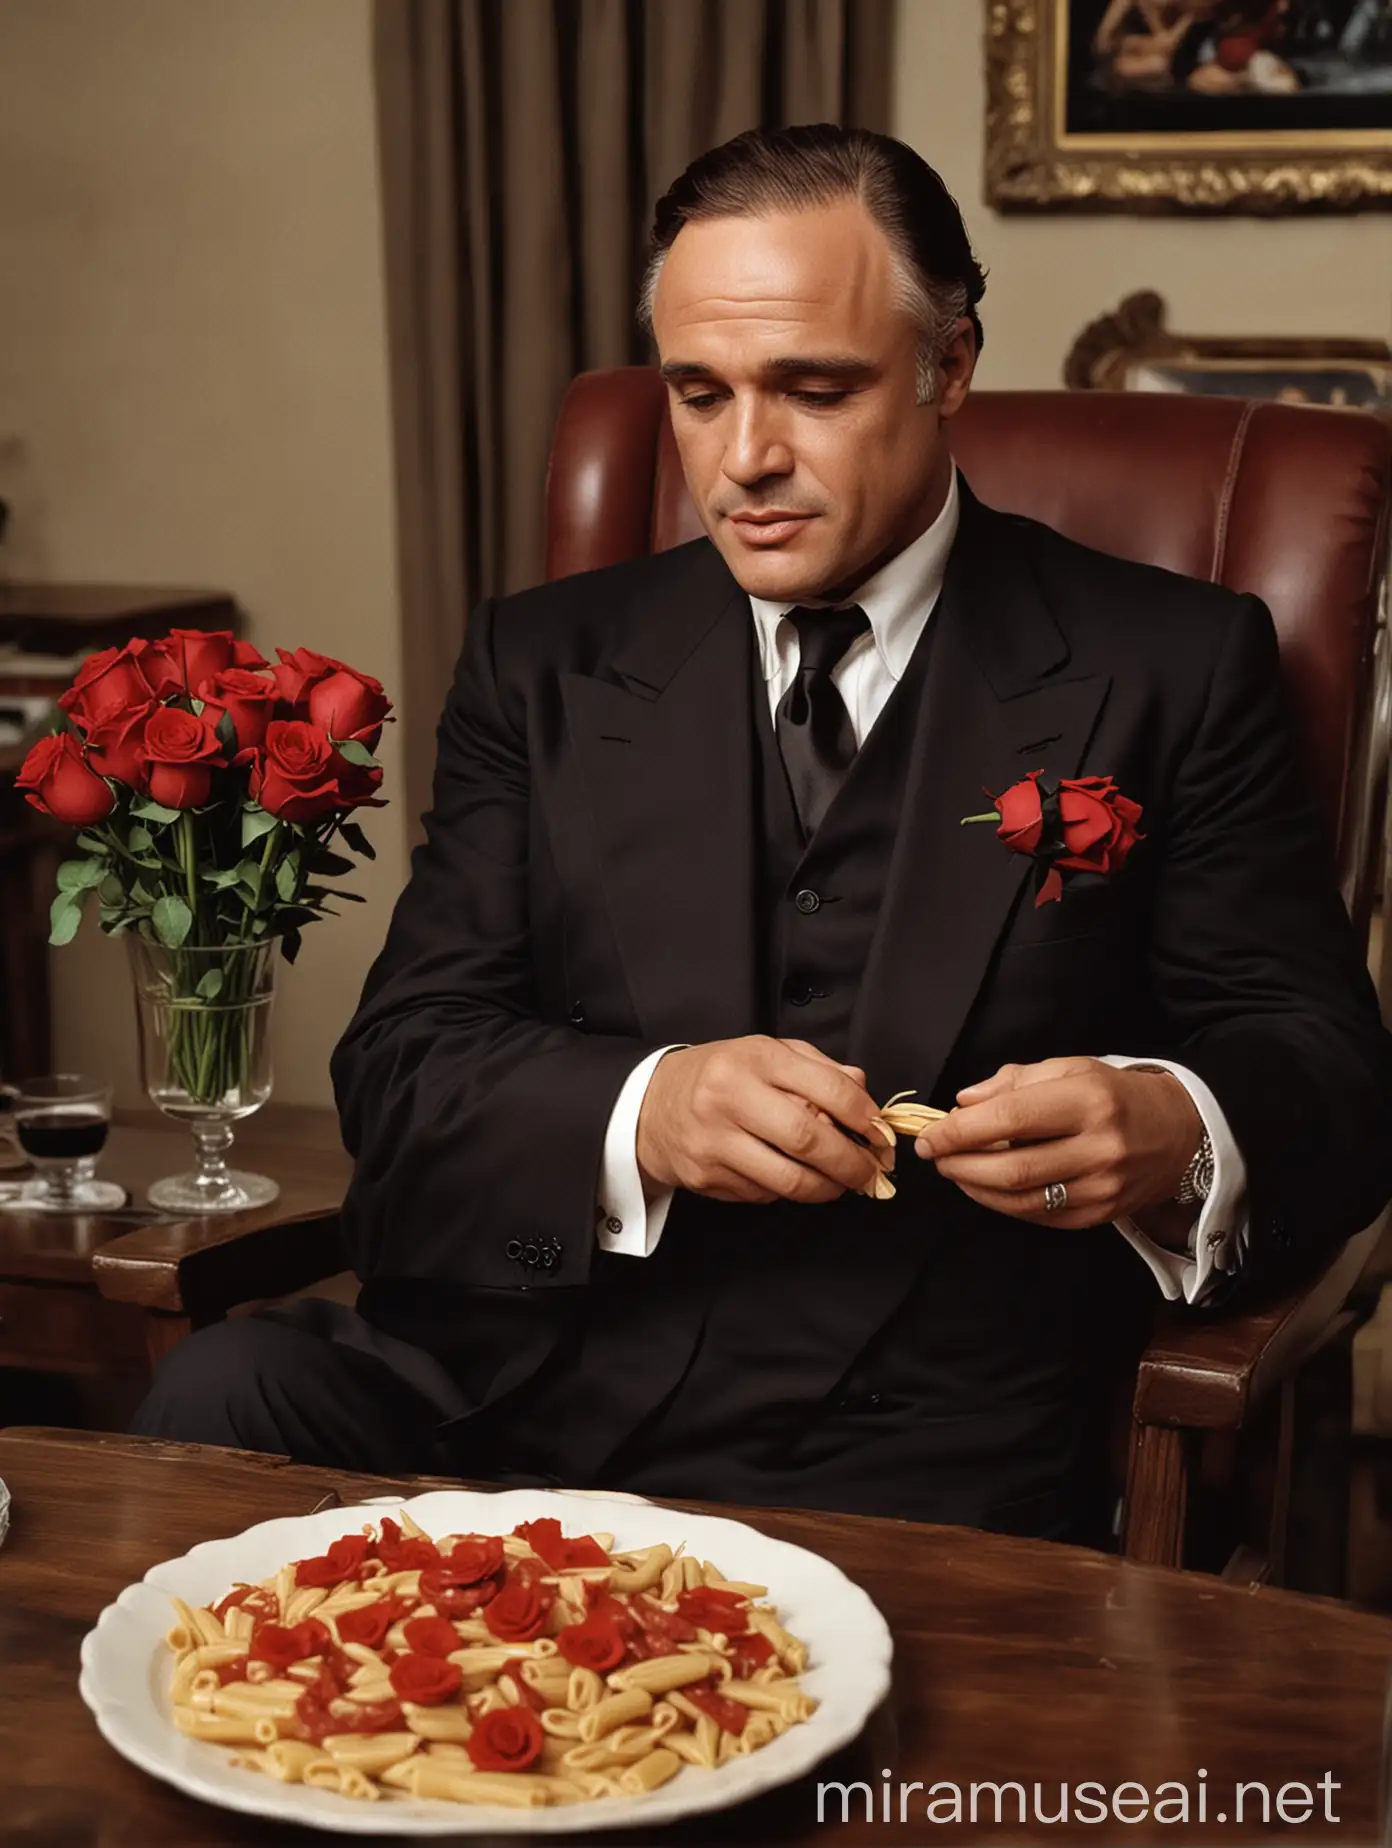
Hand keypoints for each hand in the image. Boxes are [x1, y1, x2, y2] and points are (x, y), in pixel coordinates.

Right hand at [636, 1036, 891, 1204]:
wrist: (650, 1105)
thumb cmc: (720, 1076)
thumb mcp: (767, 1053)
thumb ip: (819, 1068)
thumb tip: (863, 1091)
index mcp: (754, 1059)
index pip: (827, 1089)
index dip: (864, 1116)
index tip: (880, 1133)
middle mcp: (729, 1097)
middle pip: (808, 1139)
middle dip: (851, 1163)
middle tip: (870, 1172)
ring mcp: (713, 1141)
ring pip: (788, 1179)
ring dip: (826, 1188)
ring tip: (839, 1183)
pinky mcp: (704, 1176)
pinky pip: (762, 1195)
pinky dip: (786, 1192)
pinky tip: (789, 1177)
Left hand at [911, 1057, 1202, 1229]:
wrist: (1179, 1132)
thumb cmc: (1113, 1095)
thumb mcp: (1069, 1069)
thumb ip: (1013, 1082)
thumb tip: (963, 1102)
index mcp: (1088, 1100)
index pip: (1010, 1119)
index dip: (960, 1130)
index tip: (930, 1134)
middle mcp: (1099, 1147)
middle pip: (1012, 1167)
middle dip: (960, 1163)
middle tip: (935, 1155)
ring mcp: (1102, 1187)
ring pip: (1021, 1198)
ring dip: (975, 1187)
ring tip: (954, 1170)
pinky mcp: (1101, 1215)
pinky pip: (1039, 1215)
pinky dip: (1003, 1203)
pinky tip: (985, 1187)